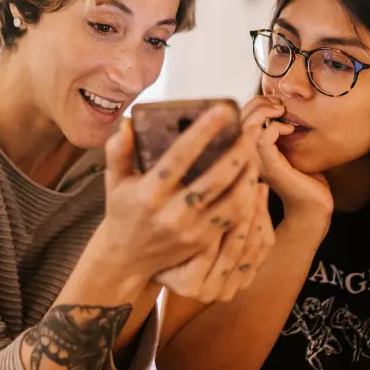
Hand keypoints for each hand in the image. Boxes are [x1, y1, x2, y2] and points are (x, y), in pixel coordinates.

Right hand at [86, 104, 260, 295]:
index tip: (222, 110)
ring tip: (255, 152)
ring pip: (232, 201)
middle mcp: (171, 213)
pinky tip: (252, 179)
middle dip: (238, 152)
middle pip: (215, 179)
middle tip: (251, 130)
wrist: (127, 259)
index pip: (179, 157)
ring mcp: (190, 230)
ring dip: (248, 175)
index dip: (202, 132)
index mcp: (148, 193)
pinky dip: (248, 197)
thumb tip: (128, 123)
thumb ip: (118, 151)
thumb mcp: (114, 181)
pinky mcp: (203, 242)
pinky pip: (234, 218)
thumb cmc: (123, 211)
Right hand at [241, 96, 332, 219]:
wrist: (314, 204)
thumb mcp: (287, 146)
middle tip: (278, 104)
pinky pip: (263, 139)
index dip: (252, 104)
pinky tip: (289, 129)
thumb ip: (278, 130)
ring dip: (264, 112)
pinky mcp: (272, 168)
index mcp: (249, 150)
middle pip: (238, 119)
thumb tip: (277, 104)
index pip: (237, 119)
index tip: (275, 102)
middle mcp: (249, 156)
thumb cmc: (304, 175)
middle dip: (257, 103)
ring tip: (281, 110)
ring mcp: (258, 163)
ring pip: (247, 127)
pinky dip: (276, 127)